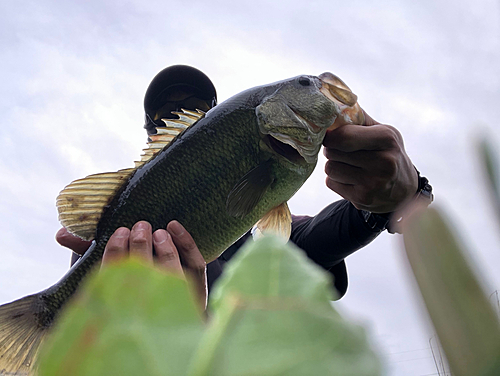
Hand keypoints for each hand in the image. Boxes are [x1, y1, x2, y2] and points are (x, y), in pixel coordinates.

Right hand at [56, 221, 207, 309]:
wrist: (165, 315)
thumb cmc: (130, 281)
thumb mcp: (108, 268)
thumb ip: (86, 250)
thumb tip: (61, 233)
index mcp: (121, 300)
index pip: (117, 276)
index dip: (117, 252)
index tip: (120, 232)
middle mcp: (149, 303)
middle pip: (146, 274)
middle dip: (141, 245)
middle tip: (139, 228)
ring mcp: (176, 298)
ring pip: (172, 272)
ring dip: (164, 248)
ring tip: (157, 232)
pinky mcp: (196, 290)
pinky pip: (195, 266)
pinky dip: (187, 244)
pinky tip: (174, 227)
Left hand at [323, 110, 417, 212]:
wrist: (404, 191)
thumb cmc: (389, 154)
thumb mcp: (384, 132)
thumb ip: (360, 118)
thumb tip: (334, 102)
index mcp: (386, 139)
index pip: (343, 136)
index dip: (330, 136)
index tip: (330, 135)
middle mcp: (382, 162)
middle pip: (332, 152)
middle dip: (332, 150)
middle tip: (343, 151)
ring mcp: (372, 183)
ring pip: (329, 168)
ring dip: (334, 165)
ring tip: (349, 165)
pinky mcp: (362, 199)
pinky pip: (331, 183)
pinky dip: (336, 180)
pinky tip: (351, 179)